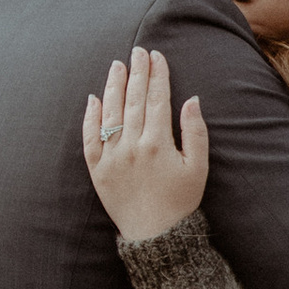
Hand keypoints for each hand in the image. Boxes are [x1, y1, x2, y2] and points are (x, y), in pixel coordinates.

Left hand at [83, 46, 209, 240]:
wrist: (155, 236)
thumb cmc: (181, 202)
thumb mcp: (198, 168)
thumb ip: (196, 132)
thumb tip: (191, 100)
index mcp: (158, 144)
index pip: (156, 100)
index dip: (157, 76)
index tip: (156, 56)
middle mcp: (132, 147)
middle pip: (133, 101)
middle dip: (136, 73)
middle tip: (137, 51)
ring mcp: (112, 158)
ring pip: (110, 113)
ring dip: (114, 86)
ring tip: (117, 65)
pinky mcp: (97, 170)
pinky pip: (90, 138)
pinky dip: (90, 117)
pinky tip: (94, 98)